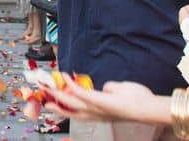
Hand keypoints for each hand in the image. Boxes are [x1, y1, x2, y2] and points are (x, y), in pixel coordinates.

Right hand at [43, 73, 158, 123]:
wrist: (148, 108)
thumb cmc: (137, 101)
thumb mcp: (119, 94)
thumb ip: (108, 90)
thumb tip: (105, 87)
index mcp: (98, 113)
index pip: (76, 112)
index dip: (62, 107)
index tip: (49, 102)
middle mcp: (94, 113)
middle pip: (68, 109)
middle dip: (53, 102)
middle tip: (40, 95)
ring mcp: (96, 108)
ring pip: (70, 102)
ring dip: (56, 92)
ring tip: (45, 84)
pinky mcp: (99, 101)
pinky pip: (81, 92)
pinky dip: (71, 84)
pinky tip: (64, 76)